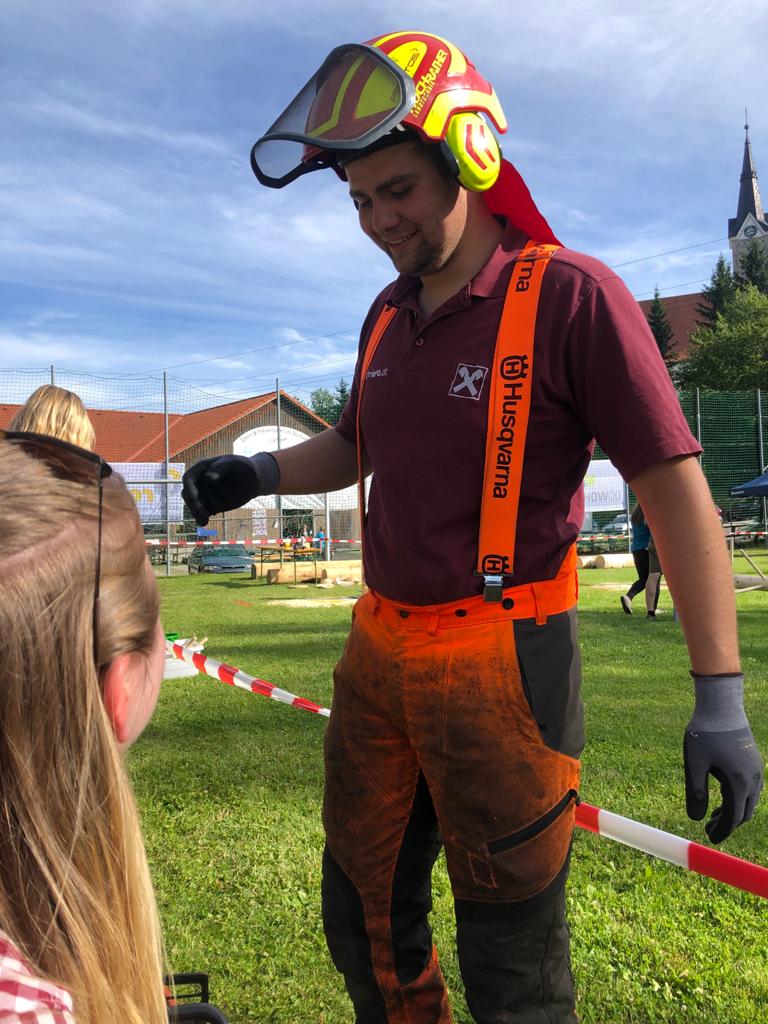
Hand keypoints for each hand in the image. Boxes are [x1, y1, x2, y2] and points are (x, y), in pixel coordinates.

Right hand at [181, 455, 262, 525]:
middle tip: (202, 512)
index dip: (189, 488)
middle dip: (193, 504)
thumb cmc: (243, 467)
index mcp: (201, 469)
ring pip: (194, 505)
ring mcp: (204, 494)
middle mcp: (199, 482)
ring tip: (204, 520)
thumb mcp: (233, 463)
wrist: (254, 479)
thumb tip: (207, 478)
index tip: (194, 496)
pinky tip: (204, 523)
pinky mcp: (210, 505)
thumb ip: (220, 468)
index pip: (189, 478)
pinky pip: (202, 513)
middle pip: (188, 494)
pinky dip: (201, 518)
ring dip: (197, 513)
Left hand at [684, 673, 763, 842]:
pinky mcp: (753, 761)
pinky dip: (737, 797)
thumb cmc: (705, 732)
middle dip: (728, 824)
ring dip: (733, 811)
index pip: (734, 818)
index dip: (722, 831)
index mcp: (740, 783)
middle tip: (709, 830)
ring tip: (713, 816)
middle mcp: (753, 779)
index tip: (709, 839)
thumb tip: (695, 819)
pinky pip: (749, 788)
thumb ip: (695, 791)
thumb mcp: (695, 763)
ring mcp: (756, 769)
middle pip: (744, 812)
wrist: (721, 704)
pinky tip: (721, 795)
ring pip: (748, 800)